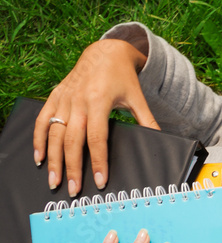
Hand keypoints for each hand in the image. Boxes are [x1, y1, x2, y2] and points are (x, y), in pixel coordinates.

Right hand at [33, 39, 159, 197]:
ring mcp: (64, 99)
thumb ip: (148, 121)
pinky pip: (42, 120)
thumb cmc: (123, 78)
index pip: (97, 138)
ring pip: (53, 133)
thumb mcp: (138, 99)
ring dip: (52, 159)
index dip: (98, 161)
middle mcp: (78, 101)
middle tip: (73, 190)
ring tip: (54, 180)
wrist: (104, 52)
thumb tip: (162, 141)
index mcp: (99, 101)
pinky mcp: (55, 96)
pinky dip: (38, 139)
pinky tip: (39, 157)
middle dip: (72, 167)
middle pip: (72, 140)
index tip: (100, 181)